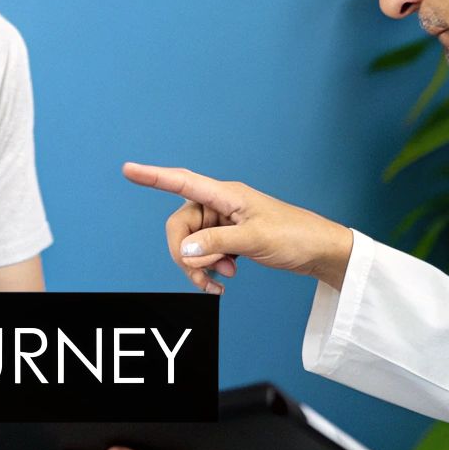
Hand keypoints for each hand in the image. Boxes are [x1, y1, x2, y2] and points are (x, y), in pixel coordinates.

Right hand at [122, 162, 353, 292]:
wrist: (319, 251)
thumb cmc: (295, 236)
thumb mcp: (255, 240)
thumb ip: (217, 243)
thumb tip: (185, 250)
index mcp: (225, 194)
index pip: (182, 181)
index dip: (153, 177)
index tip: (128, 170)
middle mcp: (220, 205)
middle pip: (181, 226)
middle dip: (186, 254)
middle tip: (206, 277)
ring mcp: (224, 223)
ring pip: (191, 244)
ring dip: (200, 265)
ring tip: (223, 279)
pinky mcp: (230, 238)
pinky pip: (205, 252)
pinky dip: (209, 268)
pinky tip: (226, 279)